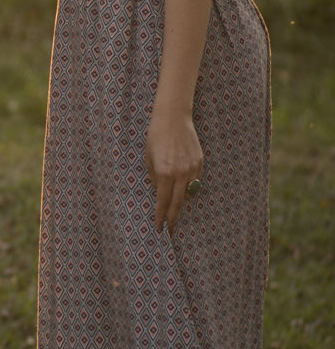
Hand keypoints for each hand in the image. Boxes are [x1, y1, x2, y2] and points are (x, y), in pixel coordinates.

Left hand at [144, 107, 202, 233]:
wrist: (173, 118)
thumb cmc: (155, 137)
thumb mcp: (148, 159)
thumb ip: (154, 178)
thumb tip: (160, 194)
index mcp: (164, 173)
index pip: (163, 202)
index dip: (161, 217)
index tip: (160, 228)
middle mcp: (180, 173)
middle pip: (178, 203)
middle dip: (173, 218)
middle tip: (171, 230)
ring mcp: (193, 168)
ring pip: (189, 194)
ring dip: (182, 203)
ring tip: (175, 212)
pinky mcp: (200, 163)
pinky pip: (196, 181)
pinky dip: (189, 188)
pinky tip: (183, 190)